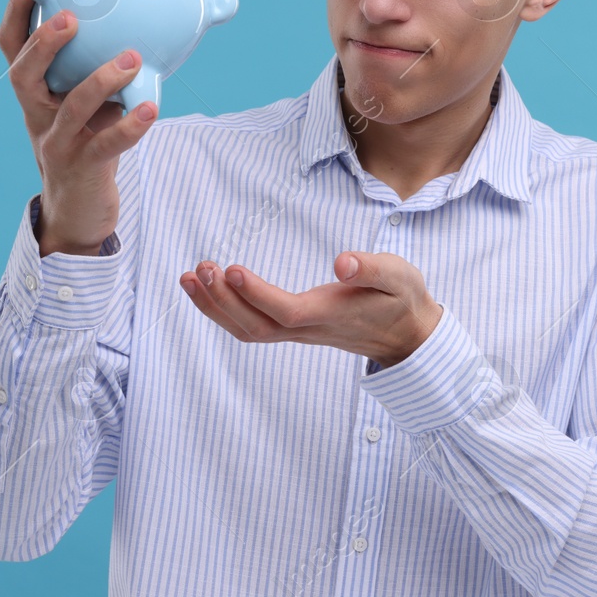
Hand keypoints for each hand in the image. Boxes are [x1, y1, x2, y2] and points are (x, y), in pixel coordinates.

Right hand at [0, 0, 157, 254]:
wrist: (79, 209)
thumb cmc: (92, 138)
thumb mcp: (95, 99)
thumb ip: (114, 63)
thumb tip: (170, 17)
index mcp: (35, 91)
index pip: (13, 46)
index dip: (19, 10)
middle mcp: (37, 114)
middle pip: (23, 75)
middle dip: (44, 42)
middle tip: (71, 17)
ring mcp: (56, 144)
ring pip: (69, 109)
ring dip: (100, 79)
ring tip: (131, 58)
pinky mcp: (82, 169)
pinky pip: (106, 145)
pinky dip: (129, 126)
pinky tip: (152, 108)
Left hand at [178, 251, 443, 368]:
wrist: (407, 334)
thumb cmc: (402, 299)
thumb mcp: (399, 276)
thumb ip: (373, 269)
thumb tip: (342, 262)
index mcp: (331, 315)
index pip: (287, 311)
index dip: (256, 295)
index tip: (230, 270)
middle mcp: (309, 329)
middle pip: (257, 326)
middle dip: (223, 301)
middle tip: (199, 268)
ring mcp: (299, 332)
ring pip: (248, 331)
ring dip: (215, 307)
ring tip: (189, 277)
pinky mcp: (293, 328)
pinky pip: (251, 327)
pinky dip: (223, 311)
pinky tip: (205, 291)